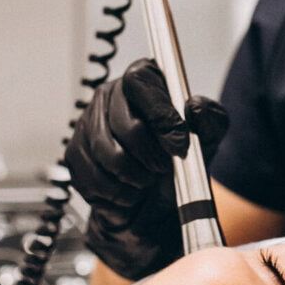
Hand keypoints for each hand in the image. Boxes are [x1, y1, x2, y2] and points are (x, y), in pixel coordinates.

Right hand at [62, 58, 228, 279]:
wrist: (153, 204)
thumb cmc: (179, 163)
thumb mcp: (207, 139)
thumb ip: (211, 119)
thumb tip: (194, 107)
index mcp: (142, 80)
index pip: (140, 81)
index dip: (160, 114)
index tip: (178, 145)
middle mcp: (109, 95)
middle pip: (127, 125)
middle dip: (152, 157)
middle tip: (163, 169)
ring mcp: (86, 124)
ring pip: (108, 154)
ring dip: (135, 178)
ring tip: (147, 182)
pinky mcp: (73, 154)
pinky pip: (93, 178)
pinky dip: (118, 194)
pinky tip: (128, 193)